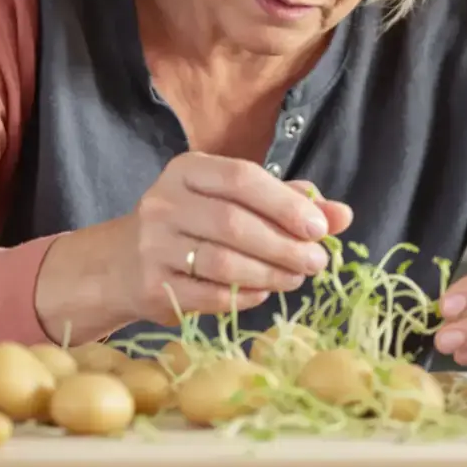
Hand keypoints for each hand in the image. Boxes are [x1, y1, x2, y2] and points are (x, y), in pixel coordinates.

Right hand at [121, 152, 352, 324]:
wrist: (124, 264)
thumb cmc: (194, 225)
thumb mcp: (235, 202)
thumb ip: (288, 203)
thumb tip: (342, 214)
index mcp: (188, 170)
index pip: (242, 178)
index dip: (285, 203)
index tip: (320, 228)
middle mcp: (164, 201)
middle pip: (234, 223)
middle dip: (283, 245)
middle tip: (317, 262)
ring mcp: (153, 244)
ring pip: (222, 261)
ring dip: (269, 274)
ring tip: (295, 279)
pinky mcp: (152, 285)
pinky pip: (208, 294)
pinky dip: (244, 296)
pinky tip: (262, 293)